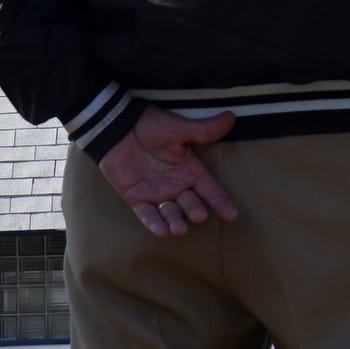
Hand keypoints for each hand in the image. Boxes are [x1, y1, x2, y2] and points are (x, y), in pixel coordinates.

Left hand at [98, 107, 240, 236]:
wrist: (117, 127)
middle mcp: (175, 184)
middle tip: (199, 216)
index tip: (231, 215)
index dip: (220, 201)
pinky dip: (154, 223)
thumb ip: (203, 129)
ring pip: (170, 213)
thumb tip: (231, 116)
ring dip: (175, 222)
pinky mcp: (136, 197)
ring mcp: (156, 193)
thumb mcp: (178, 128)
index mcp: (188, 169)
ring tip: (179, 229)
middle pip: (190, 203)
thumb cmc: (149, 125)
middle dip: (194, 211)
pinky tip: (162, 232)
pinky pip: (147, 214)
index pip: (209, 188)